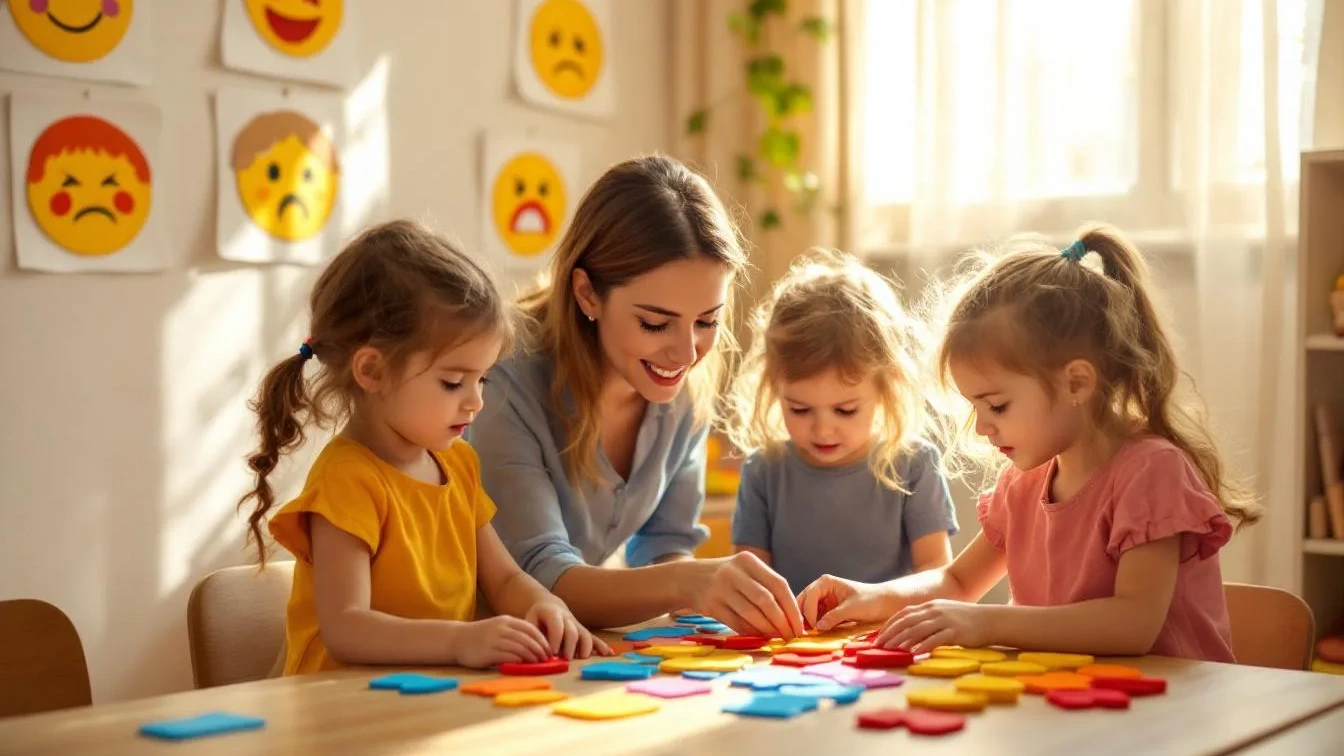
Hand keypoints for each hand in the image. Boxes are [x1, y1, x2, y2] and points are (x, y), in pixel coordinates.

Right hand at [449, 615, 550, 667]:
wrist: (456, 639)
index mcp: (506, 621)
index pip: (530, 629)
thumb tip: (535, 645)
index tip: (548, 649)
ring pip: (520, 648)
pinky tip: (523, 665)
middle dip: (539, 649)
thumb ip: (513, 633)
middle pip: (527, 639)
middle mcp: (502, 628)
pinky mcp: (488, 652)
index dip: (542, 639)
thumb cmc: (480, 636)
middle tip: (546, 658)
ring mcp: (494, 640)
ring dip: (531, 656)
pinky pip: (508, 656)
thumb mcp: (498, 628)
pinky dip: (519, 661)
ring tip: (537, 663)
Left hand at [524, 600, 611, 658]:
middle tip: (565, 659)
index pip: (557, 627)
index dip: (555, 639)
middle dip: (570, 646)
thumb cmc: (537, 616)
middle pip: (573, 632)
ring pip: (585, 635)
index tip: (551, 653)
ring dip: (586, 647)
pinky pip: (594, 638)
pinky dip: (601, 646)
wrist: (549, 605)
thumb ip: (533, 633)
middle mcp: (568, 619)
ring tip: (581, 658)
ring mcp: (577, 625)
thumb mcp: (530, 620)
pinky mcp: (583, 631)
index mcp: (553, 614)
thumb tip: (535, 651)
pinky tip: (608, 654)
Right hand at [684, 552, 804, 639]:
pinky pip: (736, 623)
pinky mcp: (711, 605)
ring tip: (777, 638)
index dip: (792, 607)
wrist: (688, 578)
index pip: (779, 584)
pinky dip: (751, 631)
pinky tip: (759, 636)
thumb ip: (766, 587)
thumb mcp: (745, 571)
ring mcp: (720, 588)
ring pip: (751, 614)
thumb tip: (793, 616)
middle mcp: (734, 572)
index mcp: (748, 560)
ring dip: (767, 629)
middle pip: (766, 600)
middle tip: (791, 636)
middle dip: (782, 621)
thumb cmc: (727, 577)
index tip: (800, 625)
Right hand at [797, 574, 897, 631]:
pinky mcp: (827, 611)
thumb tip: (818, 627)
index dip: (808, 613)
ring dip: (807, 623)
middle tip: (804, 633)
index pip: (809, 597)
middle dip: (802, 617)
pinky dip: (813, 626)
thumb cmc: (871, 601)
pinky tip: (815, 635)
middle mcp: (821, 589)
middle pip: (803, 603)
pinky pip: (815, 618)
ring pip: (806, 612)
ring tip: (808, 636)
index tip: (814, 628)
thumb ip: (834, 616)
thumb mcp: (852, 608)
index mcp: (825, 582)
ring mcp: (823, 600)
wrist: (884, 605)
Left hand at [875, 599, 988, 653]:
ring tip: (890, 649)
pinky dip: (923, 645)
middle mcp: (935, 611)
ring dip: (902, 639)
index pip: (904, 614)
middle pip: (907, 621)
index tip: (877, 635)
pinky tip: (914, 652)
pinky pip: (936, 638)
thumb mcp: (943, 614)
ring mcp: (945, 620)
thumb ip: (927, 620)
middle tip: (878, 645)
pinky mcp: (956, 631)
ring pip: (918, 629)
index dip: (889, 624)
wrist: (991, 620)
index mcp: (930, 606)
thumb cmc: (966, 621)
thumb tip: (909, 632)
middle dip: (890, 633)